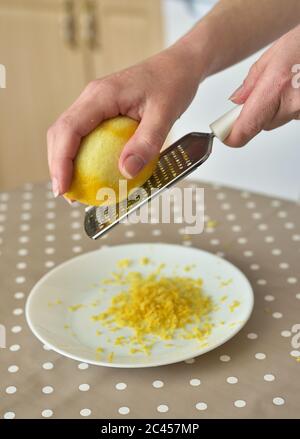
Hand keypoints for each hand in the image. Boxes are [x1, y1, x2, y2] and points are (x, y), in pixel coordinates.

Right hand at [47, 46, 201, 196]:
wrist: (178, 66)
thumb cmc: (173, 84)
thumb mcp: (165, 114)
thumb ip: (146, 142)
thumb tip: (126, 172)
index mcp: (100, 95)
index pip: (69, 129)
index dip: (60, 161)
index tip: (63, 187)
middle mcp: (91, 98)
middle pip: (60, 133)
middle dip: (56, 165)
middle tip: (66, 194)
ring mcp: (95, 104)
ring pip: (68, 134)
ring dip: (65, 162)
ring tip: (74, 188)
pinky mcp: (102, 112)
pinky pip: (85, 135)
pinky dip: (82, 156)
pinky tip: (92, 174)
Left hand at [226, 24, 299, 146]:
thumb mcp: (276, 53)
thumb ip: (252, 82)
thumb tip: (236, 102)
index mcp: (276, 87)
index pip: (246, 127)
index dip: (232, 135)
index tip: (225, 135)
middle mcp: (293, 104)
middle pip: (263, 123)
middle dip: (260, 110)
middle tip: (268, 88)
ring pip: (280, 118)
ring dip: (280, 105)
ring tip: (291, 80)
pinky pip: (295, 114)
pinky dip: (294, 103)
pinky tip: (299, 85)